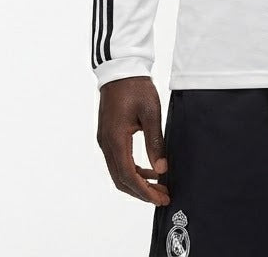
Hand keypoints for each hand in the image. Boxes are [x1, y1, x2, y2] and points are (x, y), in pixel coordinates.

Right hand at [96, 76, 170, 204]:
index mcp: (115, 139)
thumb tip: (162, 169)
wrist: (121, 69)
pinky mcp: (108, 135)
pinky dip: (132, 169)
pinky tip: (149, 169)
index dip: (144, 191)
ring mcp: (105, 140)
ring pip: (118, 172)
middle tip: (163, 196)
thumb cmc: (136, 87)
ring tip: (159, 185)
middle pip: (121, 179)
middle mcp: (106, 143)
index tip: (160, 198)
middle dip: (142, 192)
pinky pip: (118, 160)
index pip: (128, 176)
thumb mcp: (151, 113)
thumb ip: (155, 142)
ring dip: (137, 182)